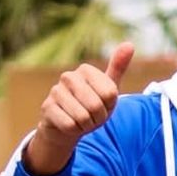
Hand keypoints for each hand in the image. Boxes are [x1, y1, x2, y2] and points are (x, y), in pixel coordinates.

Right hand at [24, 43, 134, 175]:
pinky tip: (70, 125)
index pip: (110, 94)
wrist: (67, 125)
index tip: (103, 106)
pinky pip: (69, 125)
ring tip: (81, 121)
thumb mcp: (108, 89)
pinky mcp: (47, 107)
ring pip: (83, 117)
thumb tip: (129, 44)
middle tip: (92, 117)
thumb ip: (118, 68)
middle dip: (98, 119)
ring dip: (86, 126)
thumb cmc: (91, 106)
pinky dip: (74, 131)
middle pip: (96, 106)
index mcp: (86, 70)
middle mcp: (69, 76)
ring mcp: (55, 91)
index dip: (110, 106)